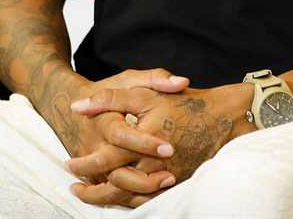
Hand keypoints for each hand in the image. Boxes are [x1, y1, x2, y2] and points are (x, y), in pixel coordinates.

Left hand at [66, 83, 253, 206]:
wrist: (222, 118)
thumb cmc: (181, 102)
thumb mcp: (143, 92)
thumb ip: (108, 99)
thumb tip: (76, 106)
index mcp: (139, 141)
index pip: (104, 160)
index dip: (84, 165)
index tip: (69, 165)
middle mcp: (151, 164)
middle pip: (114, 187)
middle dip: (91, 191)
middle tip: (75, 187)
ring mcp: (164, 177)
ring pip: (129, 198)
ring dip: (107, 199)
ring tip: (90, 195)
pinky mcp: (175, 183)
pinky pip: (148, 200)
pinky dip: (130, 201)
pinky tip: (119, 196)